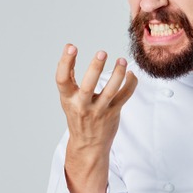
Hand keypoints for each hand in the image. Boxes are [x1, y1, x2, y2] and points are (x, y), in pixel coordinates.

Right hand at [55, 44, 137, 192]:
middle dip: (95, 68)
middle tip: (102, 52)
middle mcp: (83, 105)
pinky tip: (131, 73)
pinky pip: (125, 96)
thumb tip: (68, 51)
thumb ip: (69, 78)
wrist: (88, 145)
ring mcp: (99, 110)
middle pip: (89, 86)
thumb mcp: (68, 99)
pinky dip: (130, 83)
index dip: (65, 62)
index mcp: (68, 99)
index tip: (71, 46)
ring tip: (122, 60)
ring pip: (111, 91)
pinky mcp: (113, 113)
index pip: (62, 79)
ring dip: (118, 74)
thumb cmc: (78, 116)